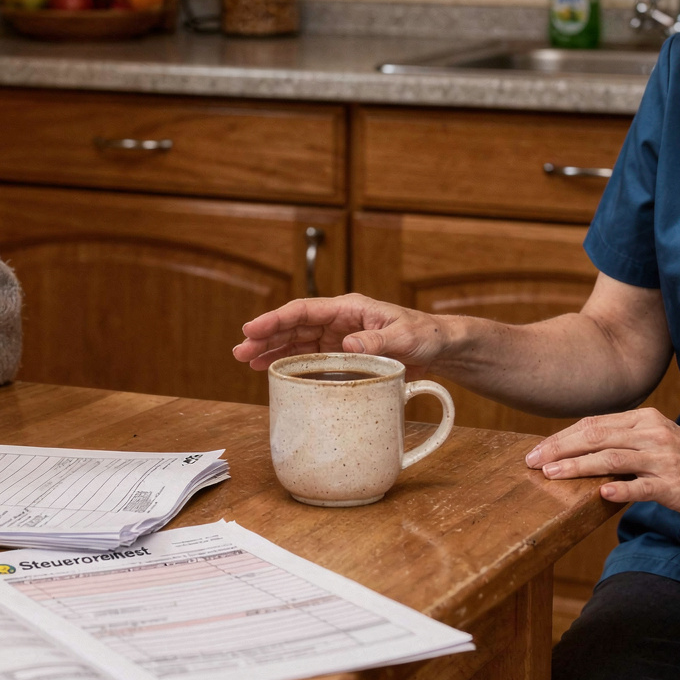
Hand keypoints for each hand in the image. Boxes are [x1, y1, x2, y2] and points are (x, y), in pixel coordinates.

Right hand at [233, 293, 447, 371]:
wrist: (439, 348)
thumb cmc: (425, 335)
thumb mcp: (405, 337)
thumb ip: (377, 341)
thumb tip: (348, 345)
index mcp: (349, 308)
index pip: (304, 310)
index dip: (276, 319)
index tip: (252, 328)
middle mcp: (339, 321)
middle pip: (294, 326)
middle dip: (266, 336)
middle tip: (240, 351)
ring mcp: (338, 338)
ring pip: (298, 341)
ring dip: (272, 350)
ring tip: (247, 360)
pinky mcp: (343, 355)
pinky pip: (311, 357)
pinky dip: (290, 362)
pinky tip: (273, 370)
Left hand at [525, 408, 679, 522]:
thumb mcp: (656, 442)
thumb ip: (623, 442)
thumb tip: (581, 451)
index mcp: (644, 419)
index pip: (593, 423)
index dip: (562, 436)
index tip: (536, 450)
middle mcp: (652, 433)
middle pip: (596, 436)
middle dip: (559, 448)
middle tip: (531, 461)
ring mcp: (663, 459)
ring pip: (612, 458)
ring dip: (578, 466)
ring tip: (551, 474)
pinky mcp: (673, 485)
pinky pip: (641, 486)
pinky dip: (618, 489)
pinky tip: (598, 493)